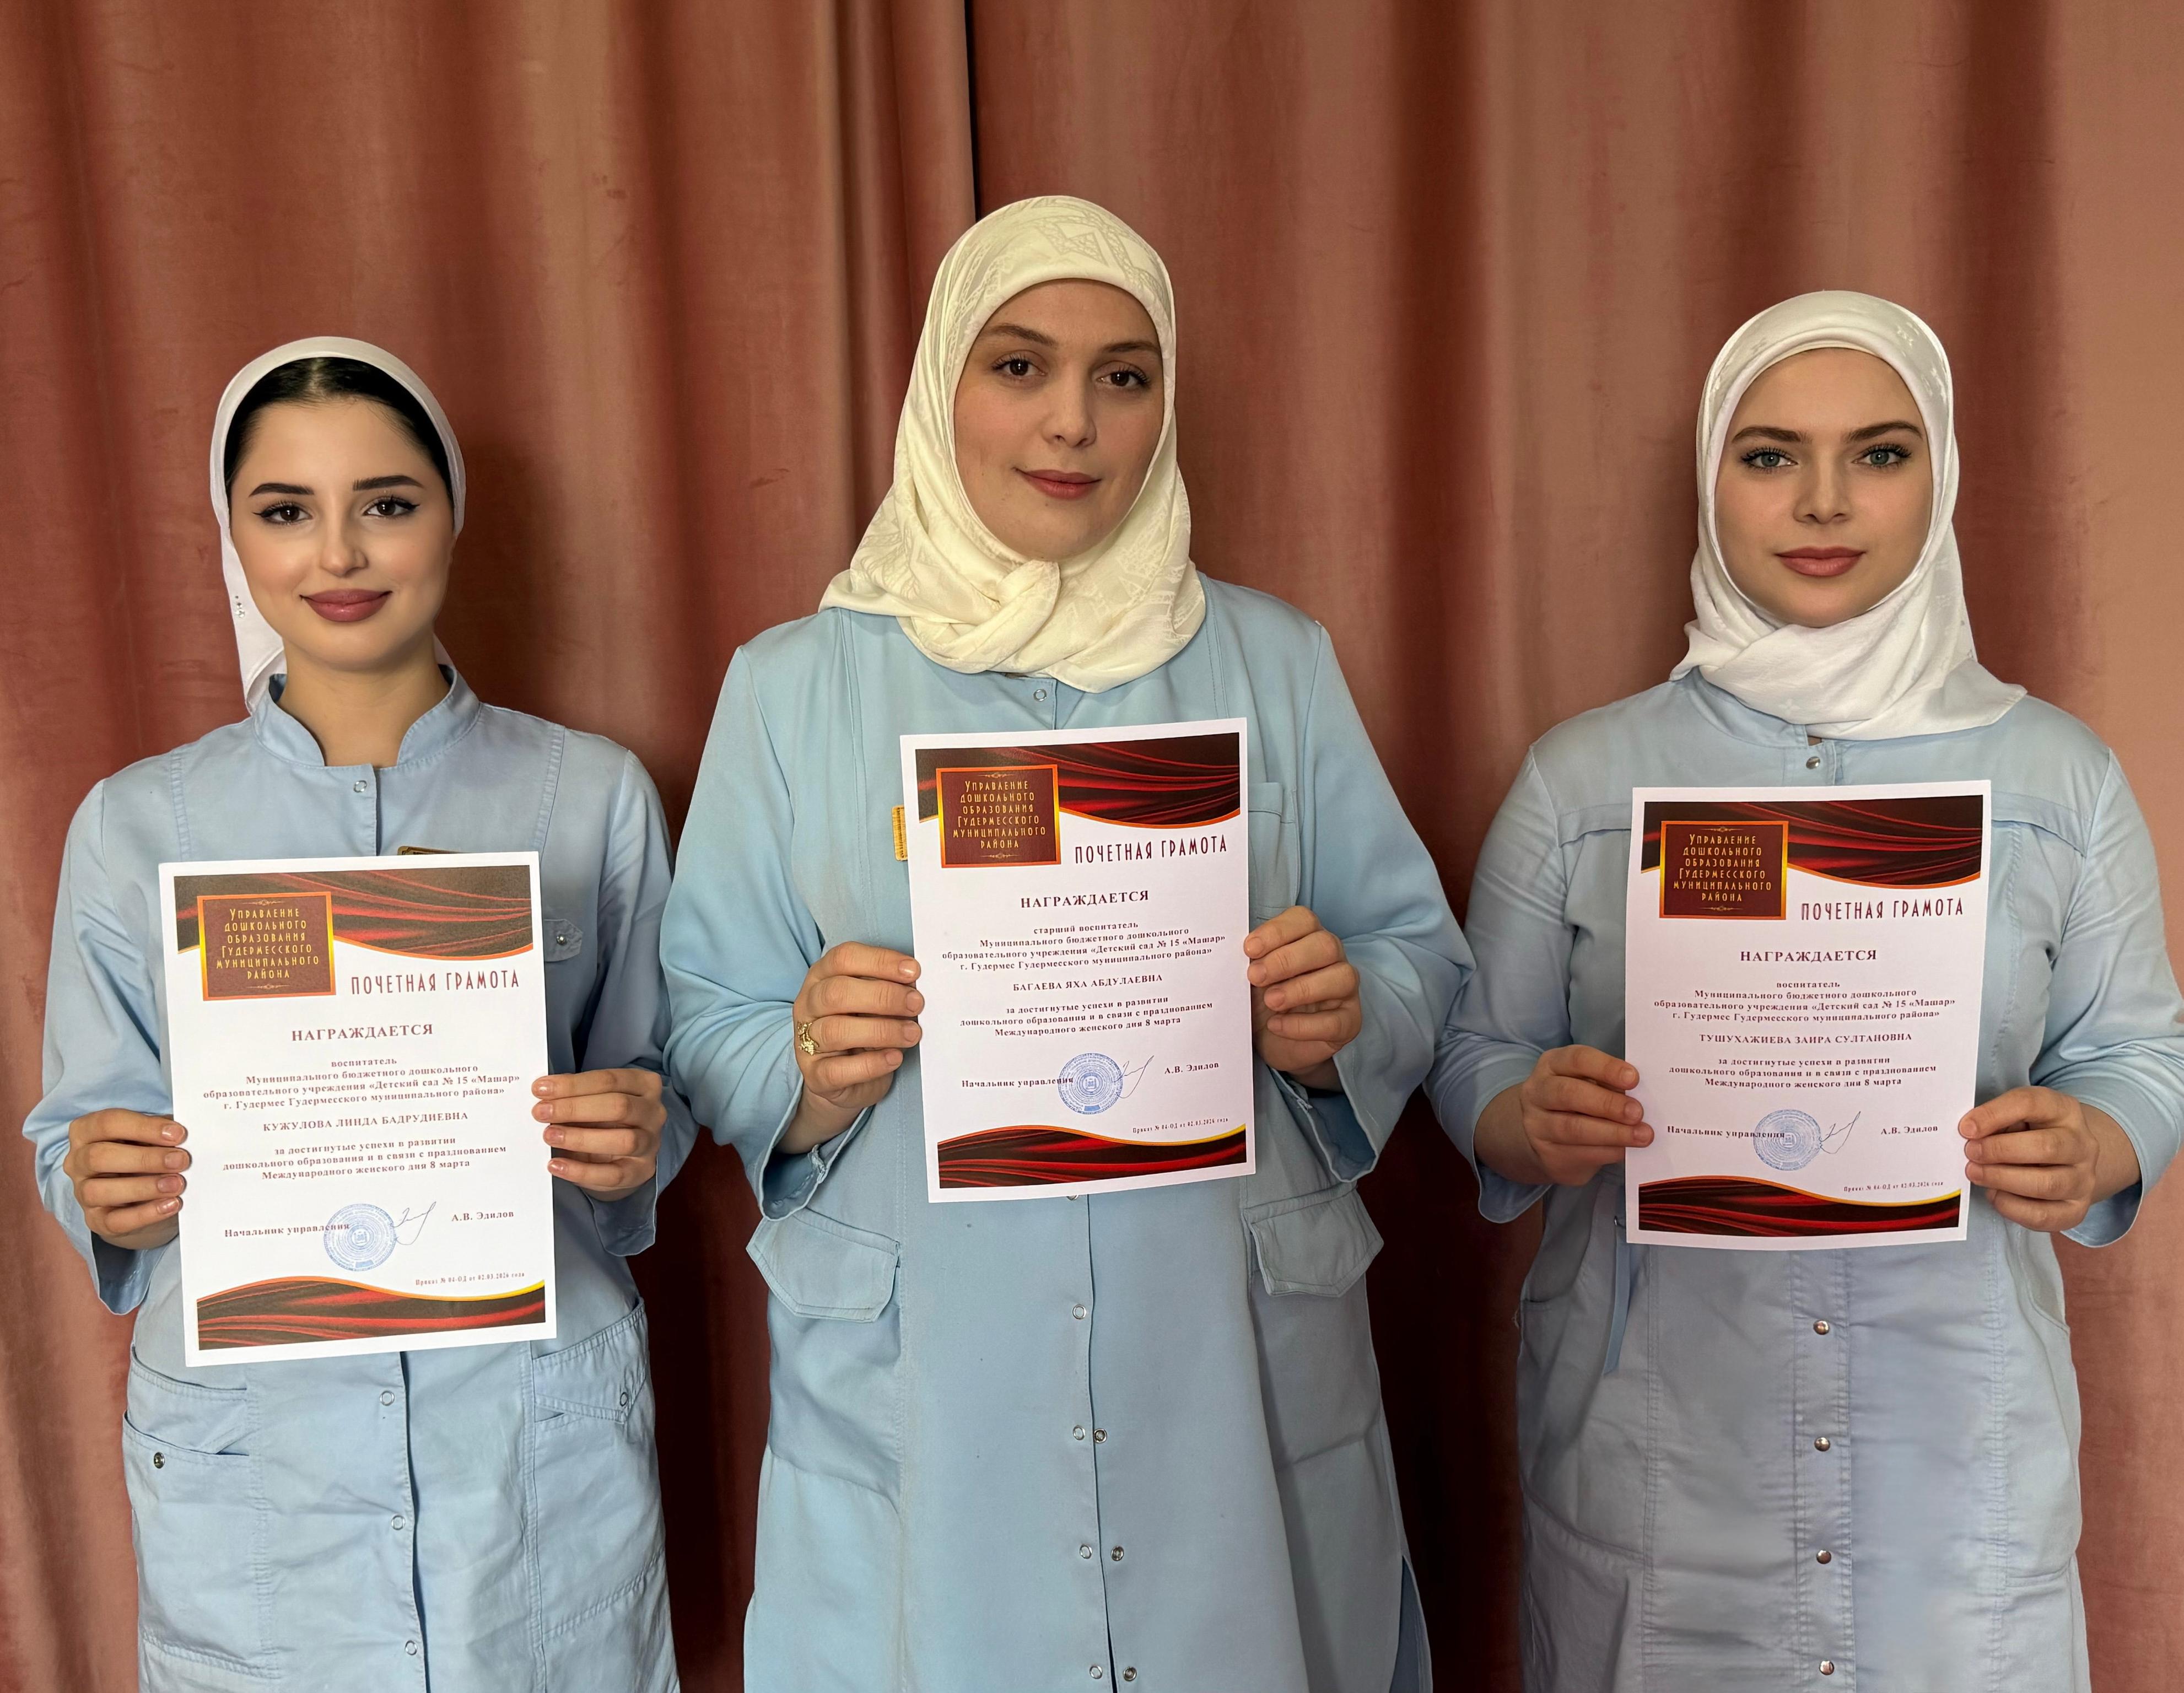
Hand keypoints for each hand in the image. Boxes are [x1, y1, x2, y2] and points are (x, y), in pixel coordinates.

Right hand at [63, 1110, 190, 1249]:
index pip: (107, 1123)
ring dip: (143, 1187)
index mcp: (86, 1132)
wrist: (140, 1197)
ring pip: (99, 1191)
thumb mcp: (151, 1138)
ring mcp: (82, 1193)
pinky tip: (171, 1204)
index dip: (143, 1127)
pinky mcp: (96, 1220)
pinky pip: (115, 1220)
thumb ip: (161, 1134)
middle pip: (99, 1157)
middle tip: (181, 1160)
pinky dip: (145, 1214)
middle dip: (145, 1158)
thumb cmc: (145, 1156)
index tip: (178, 1134)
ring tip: (177, 1184)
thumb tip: (183, 1136)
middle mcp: (77, 1161)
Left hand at [533, 1068, 667, 1197]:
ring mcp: (650, 1143)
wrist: (624, 1152)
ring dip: (581, 1138)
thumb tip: (543, 1095)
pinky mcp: (640, 1171)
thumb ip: (575, 1095)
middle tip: (541, 1112)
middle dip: (575, 1108)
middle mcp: (653, 1112)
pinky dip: (581, 1171)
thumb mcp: (595, 1099)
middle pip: (619, 1106)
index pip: (610, 1080)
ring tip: (549, 1135)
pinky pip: (613, 1174)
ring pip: (623, 1140)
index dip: (573, 1084)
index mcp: (644, 1085)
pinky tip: (556, 1165)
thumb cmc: (606, 1118)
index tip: (541, 1088)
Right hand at [785, 944, 922, 1154]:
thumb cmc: (861, 1029)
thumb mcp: (870, 1003)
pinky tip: (894, 1058)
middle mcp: (808, 1005)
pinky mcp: (815, 1075)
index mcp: (821, 977)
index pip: (843, 958)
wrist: (843, 1079)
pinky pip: (838, 1069)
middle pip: (837, 992)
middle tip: (916, 1004)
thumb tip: (915, 986)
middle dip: (883, 996)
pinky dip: (871, 1064)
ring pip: (837, 1031)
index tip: (913, 971)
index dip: (880, 961)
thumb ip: (886, 989)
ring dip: (882, 1030)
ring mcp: (806, 1041)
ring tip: (912, 1033)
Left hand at [1246, 906, 1361, 1087]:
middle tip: (1255, 976)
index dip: (1277, 931)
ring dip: (1301, 988)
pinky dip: (1304, 1025)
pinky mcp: (1349, 1022)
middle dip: (1287, 960)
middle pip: (1325, 945)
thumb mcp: (1251, 979)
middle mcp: (1333, 959)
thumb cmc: (1262, 1001)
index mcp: (1308, 938)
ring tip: (1270, 1001)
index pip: (1304, 920)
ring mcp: (1345, 991)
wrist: (1272, 1042)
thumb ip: (1249, 962)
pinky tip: (1277, 1025)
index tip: (1249, 949)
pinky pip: (1336, 1020)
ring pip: (1341, 977)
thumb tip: (1229, 953)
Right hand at [1473, 1047, 1650, 1186]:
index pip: (1577, 1059)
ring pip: (1573, 1128)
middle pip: (1569, 1094)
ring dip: (1612, 1133)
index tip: (1634, 1078)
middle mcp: (1538, 1091)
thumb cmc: (1578, 1101)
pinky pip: (1580, 1153)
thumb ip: (1610, 1085)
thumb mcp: (1588, 1083)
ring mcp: (1538, 1124)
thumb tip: (1644, 1095)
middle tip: (1637, 1112)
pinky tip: (1626, 1149)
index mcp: (1553, 1064)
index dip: (1606, 1068)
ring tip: (1641, 1135)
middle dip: (1607, 1103)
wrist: (1545, 1136)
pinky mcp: (1547, 1153)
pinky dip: (1608, 1151)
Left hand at [1961, 1087, 2137, 1232]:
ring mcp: (2084, 1179)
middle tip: (1970, 1152)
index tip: (1966, 1128)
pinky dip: (2013, 1208)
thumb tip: (1968, 1132)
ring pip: (2048, 1184)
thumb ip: (1996, 1119)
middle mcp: (2082, 1144)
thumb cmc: (2031, 1133)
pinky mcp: (2076, 1209)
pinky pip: (2045, 1215)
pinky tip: (1994, 1195)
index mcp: (2065, 1110)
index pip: (2032, 1104)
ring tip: (1976, 1173)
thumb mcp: (2017, 1114)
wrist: (2069, 1160)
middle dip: (2000, 1151)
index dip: (1995, 1114)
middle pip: (2046, 1147)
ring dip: (2003, 1179)